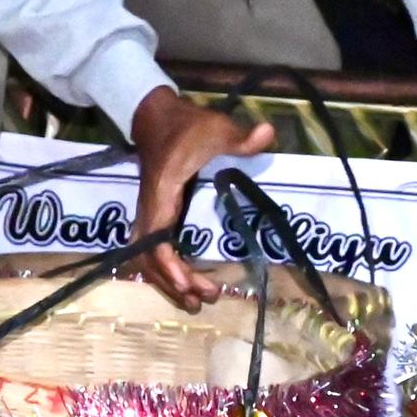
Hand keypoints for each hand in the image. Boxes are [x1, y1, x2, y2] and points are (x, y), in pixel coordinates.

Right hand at [126, 86, 273, 307]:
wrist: (155, 116)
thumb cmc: (186, 126)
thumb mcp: (214, 128)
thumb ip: (240, 137)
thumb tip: (268, 133)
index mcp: (163, 194)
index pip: (157, 240)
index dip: (170, 266)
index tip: (188, 285)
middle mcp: (151, 209)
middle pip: (151, 258)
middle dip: (175, 283)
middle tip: (206, 298)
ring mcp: (150, 213)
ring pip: (147, 257)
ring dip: (168, 281)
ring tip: (196, 301)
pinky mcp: (155, 214)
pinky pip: (152, 249)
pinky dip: (165, 269)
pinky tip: (183, 281)